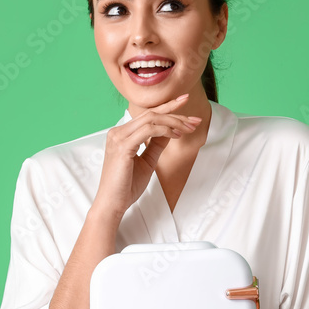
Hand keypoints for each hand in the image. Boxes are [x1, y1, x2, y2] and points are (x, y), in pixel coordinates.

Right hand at [89, 93, 200, 222]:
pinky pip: (147, 131)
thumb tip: (171, 131)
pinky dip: (164, 130)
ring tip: (189, 129)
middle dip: (176, 113)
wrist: (113, 203)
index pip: (148, 116)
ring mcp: (118, 137)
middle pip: (151, 114)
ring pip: (151, 119)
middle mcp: (118, 132)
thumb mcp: (147, 161)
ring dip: (173, 122)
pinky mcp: (122, 146)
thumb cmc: (127, 186)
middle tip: (195, 119)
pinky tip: (176, 135)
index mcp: (122, 134)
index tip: (186, 105)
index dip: (168, 108)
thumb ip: (156, 145)